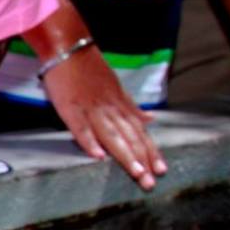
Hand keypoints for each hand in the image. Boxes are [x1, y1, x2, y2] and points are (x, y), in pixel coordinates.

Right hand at [41, 48, 166, 190]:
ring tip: (135, 173)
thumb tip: (151, 120)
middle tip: (150, 182)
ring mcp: (91, 108)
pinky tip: (98, 156)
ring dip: (124, 155)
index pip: (140, 132)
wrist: (68, 47)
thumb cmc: (89, 68)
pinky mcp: (70, 108)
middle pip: (130, 137)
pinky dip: (89, 141)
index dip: (151, 151)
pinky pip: (81, 128)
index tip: (161, 170)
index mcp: (120, 104)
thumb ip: (131, 106)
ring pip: (111, 135)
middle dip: (142, 160)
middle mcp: (110, 108)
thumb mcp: (115, 86)